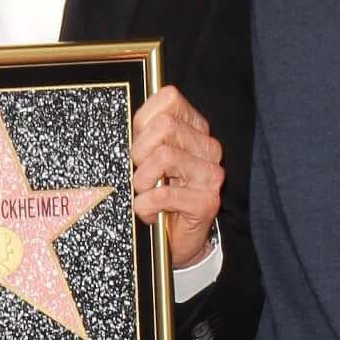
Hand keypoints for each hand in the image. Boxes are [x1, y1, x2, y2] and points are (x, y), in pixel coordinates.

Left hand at [130, 87, 223, 268]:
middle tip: (142, 174)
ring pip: (163, 156)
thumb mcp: (148, 157)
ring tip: (146, 194)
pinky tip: (150, 212)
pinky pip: (163, 194)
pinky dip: (145, 206)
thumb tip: (129, 120)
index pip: (169, 99)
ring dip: (142, 182)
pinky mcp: (207, 201)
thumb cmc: (159, 195)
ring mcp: (211, 174)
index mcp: (196, 129)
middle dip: (139, 153)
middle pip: (164, 126)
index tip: (141, 145)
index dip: (143, 121)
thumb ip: (144, 132)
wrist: (177, 240)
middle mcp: (209, 148)